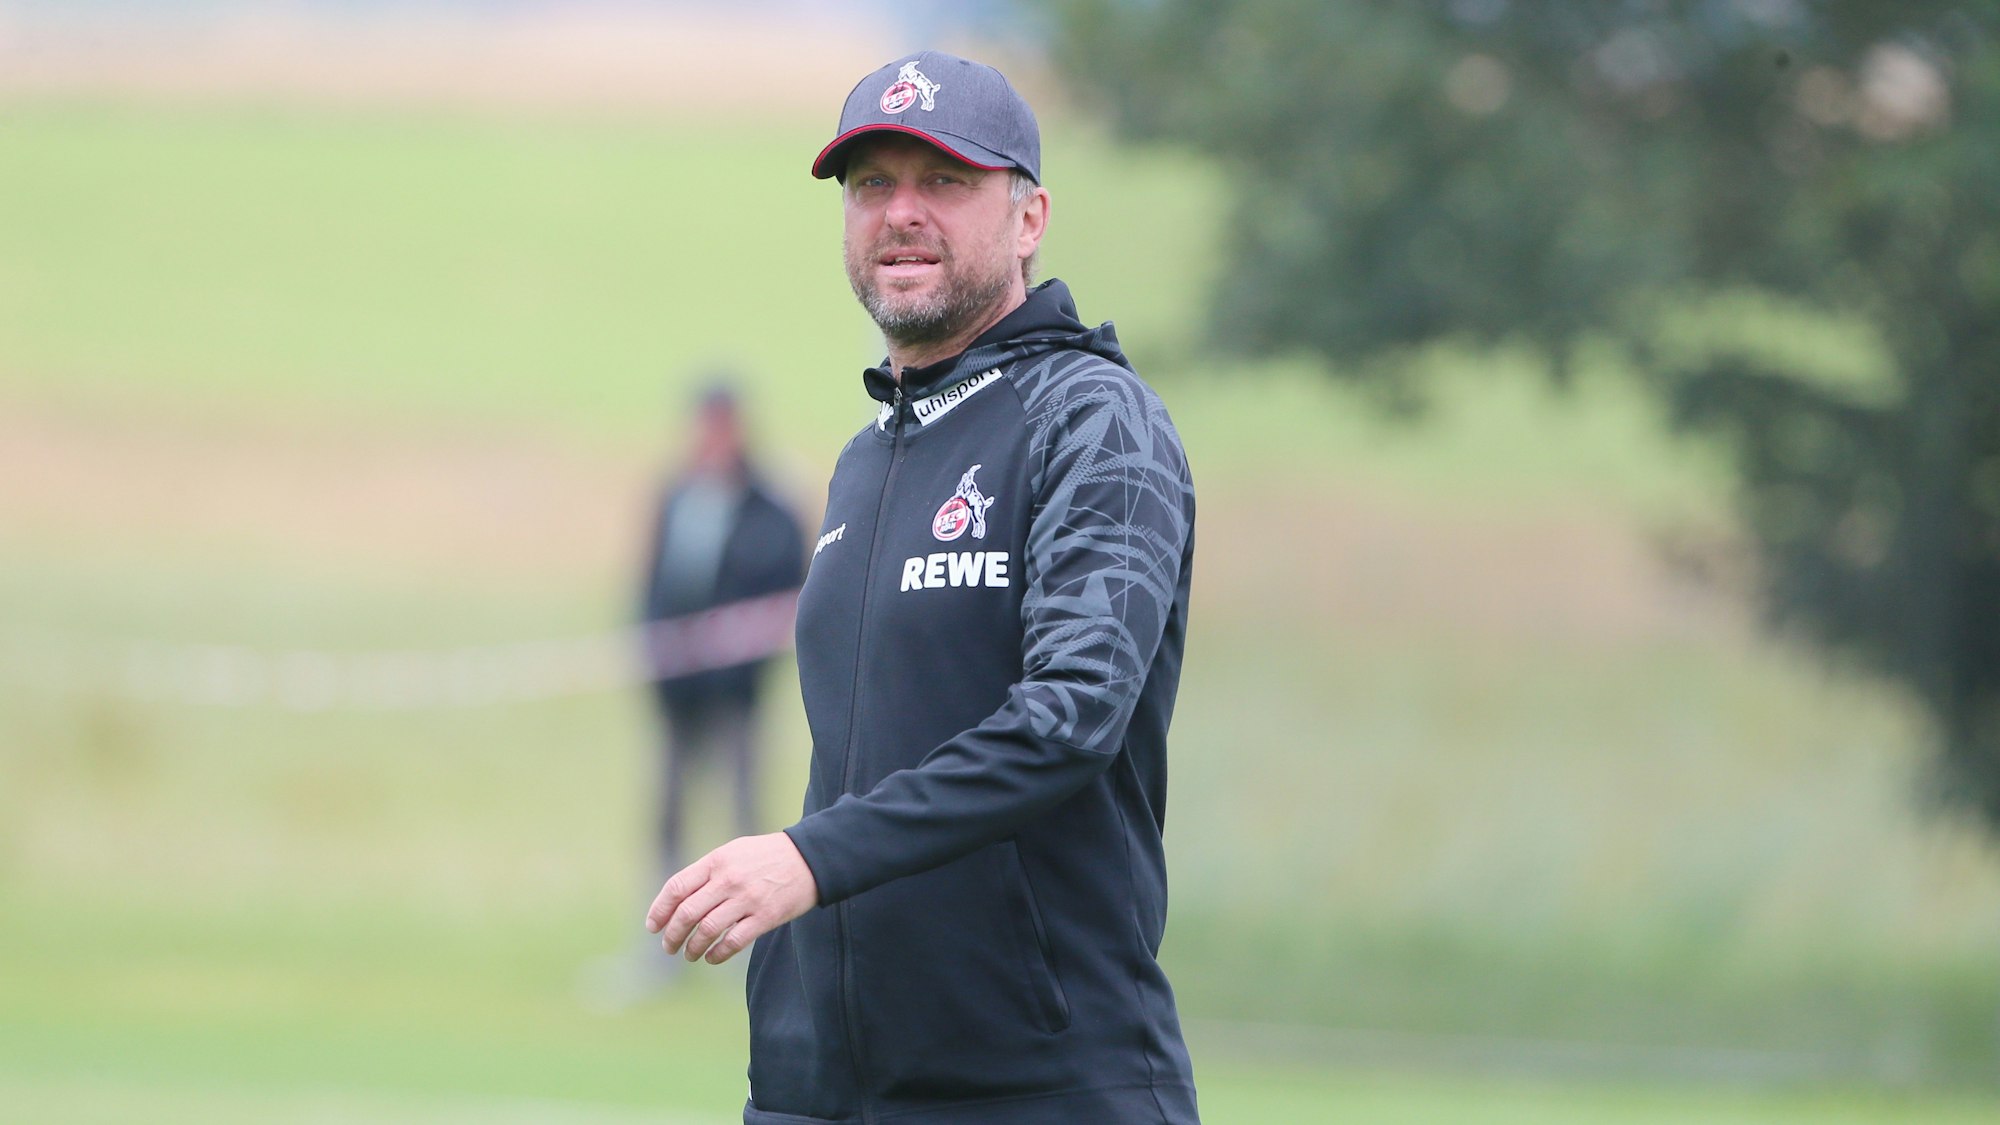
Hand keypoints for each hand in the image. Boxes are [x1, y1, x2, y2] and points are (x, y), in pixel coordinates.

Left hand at [644, 832, 818, 963]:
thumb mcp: (733, 852)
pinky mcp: (765, 917)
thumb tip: (678, 900)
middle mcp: (728, 880)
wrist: (810, 858)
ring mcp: (747, 899)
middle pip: (687, 913)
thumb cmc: (766, 856)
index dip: (659, 910)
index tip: (653, 926)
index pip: (676, 887)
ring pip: (707, 931)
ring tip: (690, 955)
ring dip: (693, 948)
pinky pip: (733, 942)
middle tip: (669, 947)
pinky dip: (717, 954)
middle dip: (672, 935)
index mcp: (717, 861)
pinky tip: (712, 958)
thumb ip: (707, 872)